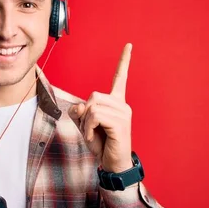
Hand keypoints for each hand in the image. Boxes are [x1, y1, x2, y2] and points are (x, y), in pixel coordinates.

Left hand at [69, 43, 133, 172]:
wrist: (113, 163)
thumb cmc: (101, 143)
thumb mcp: (85, 125)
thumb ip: (80, 112)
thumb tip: (79, 106)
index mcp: (116, 102)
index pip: (120, 78)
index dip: (124, 61)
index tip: (129, 45)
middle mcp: (122, 105)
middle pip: (93, 96)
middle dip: (84, 113)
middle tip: (89, 128)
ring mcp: (123, 114)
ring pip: (92, 107)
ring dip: (85, 123)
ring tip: (93, 134)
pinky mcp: (120, 123)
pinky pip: (95, 116)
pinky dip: (88, 128)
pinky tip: (93, 137)